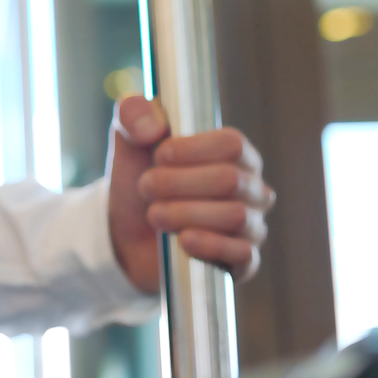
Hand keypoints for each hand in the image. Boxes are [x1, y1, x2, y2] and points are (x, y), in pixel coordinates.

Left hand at [106, 95, 274, 294]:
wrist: (125, 232)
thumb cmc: (139, 179)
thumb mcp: (128, 140)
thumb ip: (133, 114)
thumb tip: (152, 126)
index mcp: (234, 154)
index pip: (233, 144)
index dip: (192, 149)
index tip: (159, 155)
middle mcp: (251, 188)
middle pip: (230, 180)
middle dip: (177, 184)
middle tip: (146, 187)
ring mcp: (250, 226)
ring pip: (235, 216)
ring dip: (184, 214)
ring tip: (154, 215)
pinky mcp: (241, 262)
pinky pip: (243, 255)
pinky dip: (210, 246)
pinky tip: (183, 240)